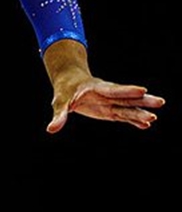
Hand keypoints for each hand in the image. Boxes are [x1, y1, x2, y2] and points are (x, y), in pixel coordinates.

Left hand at [47, 77, 164, 132]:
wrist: (70, 82)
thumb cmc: (64, 90)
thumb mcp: (59, 101)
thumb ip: (59, 115)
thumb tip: (51, 129)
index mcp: (96, 88)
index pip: (114, 89)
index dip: (127, 90)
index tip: (143, 89)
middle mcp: (107, 95)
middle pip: (127, 98)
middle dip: (142, 100)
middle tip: (160, 102)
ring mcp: (110, 102)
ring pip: (128, 107)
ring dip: (141, 112)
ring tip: (154, 118)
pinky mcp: (110, 110)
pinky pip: (124, 116)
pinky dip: (134, 121)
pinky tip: (146, 125)